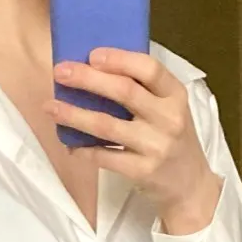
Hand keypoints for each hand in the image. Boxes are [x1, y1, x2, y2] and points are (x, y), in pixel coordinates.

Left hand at [45, 49, 223, 234]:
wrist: (191, 188)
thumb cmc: (174, 141)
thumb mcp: (171, 109)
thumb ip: (146, 90)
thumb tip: (99, 67)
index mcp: (176, 95)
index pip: (149, 69)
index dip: (119, 59)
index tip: (92, 54)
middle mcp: (168, 119)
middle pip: (124, 92)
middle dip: (88, 79)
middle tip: (60, 72)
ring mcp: (155, 146)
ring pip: (107, 125)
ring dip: (74, 114)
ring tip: (51, 106)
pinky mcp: (142, 171)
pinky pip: (104, 157)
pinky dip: (83, 150)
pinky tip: (68, 143)